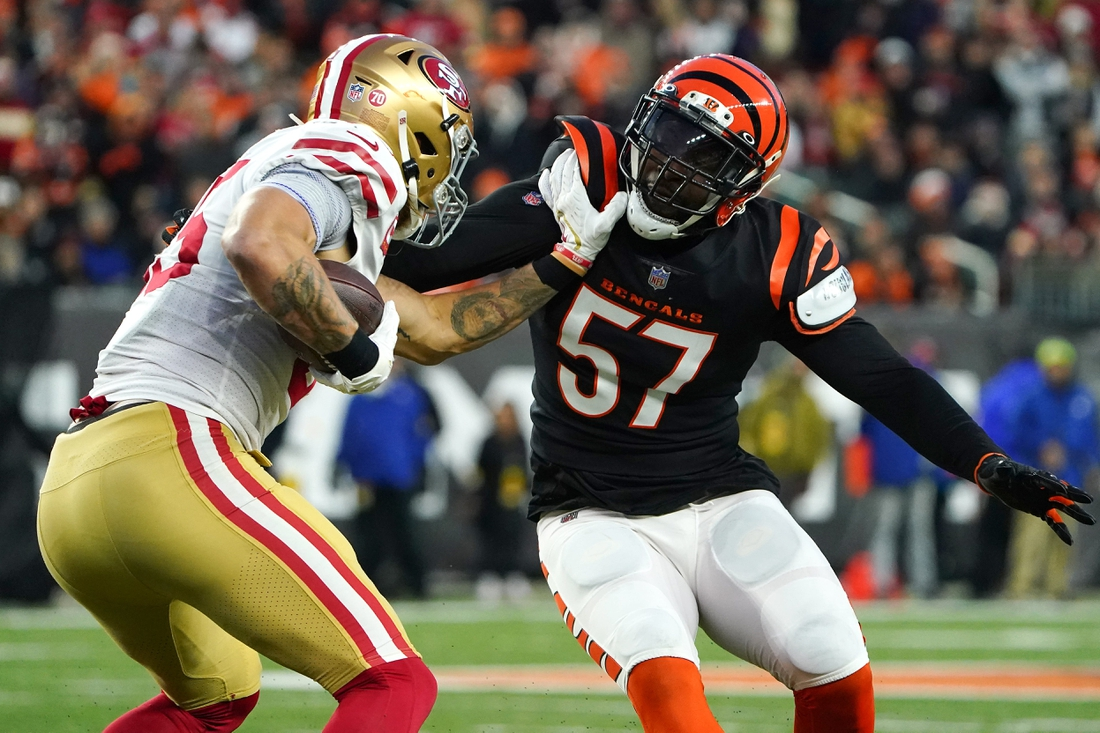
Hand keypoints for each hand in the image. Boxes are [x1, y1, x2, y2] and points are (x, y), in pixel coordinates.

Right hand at [310, 301, 398, 393]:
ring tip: (325, 362)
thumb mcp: (387, 330)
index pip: (375, 369)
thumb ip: (390, 317)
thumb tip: (390, 303)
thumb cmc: (379, 349)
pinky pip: (329, 381)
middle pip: (355, 375)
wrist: (367, 366)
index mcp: (379, 373)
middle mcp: (367, 382)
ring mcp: (354, 386)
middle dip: (350, 369)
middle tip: (342, 359)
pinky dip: (321, 374)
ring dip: (333, 372)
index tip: (363, 354)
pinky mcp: (341, 387)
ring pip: (341, 378)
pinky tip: (313, 367)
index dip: (369, 362)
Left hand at [538, 149, 626, 271]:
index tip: (581, 151)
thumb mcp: (606, 225)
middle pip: (563, 172)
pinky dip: (544, 180)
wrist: (575, 253)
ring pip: (554, 178)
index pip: (574, 172)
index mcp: (576, 198)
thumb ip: (615, 209)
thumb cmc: (590, 239)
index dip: (577, 160)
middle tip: (573, 150)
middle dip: (567, 158)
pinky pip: (546, 191)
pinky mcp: (555, 209)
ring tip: (562, 156)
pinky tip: (545, 173)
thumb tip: (622, 195)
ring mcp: (558, 203)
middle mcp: (564, 198)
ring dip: (557, 165)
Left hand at [976, 454, 1094, 544]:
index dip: (1054, 485)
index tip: (1063, 490)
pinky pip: (1053, 521)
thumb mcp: (996, 472)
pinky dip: (1061, 529)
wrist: (998, 478)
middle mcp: (1042, 488)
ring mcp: (1043, 500)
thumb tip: (1003, 469)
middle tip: (1088, 500)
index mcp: (1033, 477)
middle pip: (1061, 492)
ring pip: (1063, 507)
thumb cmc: (997, 472)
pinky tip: (1070, 541)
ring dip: (1076, 513)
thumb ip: (1001, 471)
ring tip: (1090, 521)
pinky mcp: (1040, 510)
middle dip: (1074, 496)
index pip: (1045, 480)